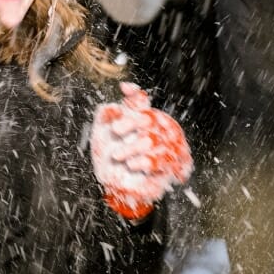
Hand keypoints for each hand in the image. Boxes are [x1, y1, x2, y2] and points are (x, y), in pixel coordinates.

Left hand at [90, 82, 191, 219]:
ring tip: (117, 155)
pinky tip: (132, 165)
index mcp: (142, 118)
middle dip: (131, 122)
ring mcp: (166, 147)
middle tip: (115, 130)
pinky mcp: (171, 167)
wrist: (115, 183)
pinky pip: (163, 161)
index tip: (124, 90)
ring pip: (154, 140)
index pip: (141, 103)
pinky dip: (145, 161)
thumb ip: (106, 115)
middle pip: (149, 118)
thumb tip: (116, 105)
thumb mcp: (102, 133)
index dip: (134, 97)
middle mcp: (157, 130)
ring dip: (133, 147)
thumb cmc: (109, 154)